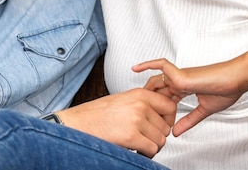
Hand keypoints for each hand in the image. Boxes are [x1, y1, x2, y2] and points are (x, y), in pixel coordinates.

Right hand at [57, 88, 176, 157]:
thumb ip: (142, 104)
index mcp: (139, 94)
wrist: (78, 123)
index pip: (170, 106)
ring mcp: (136, 120)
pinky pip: (152, 149)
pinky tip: (136, 150)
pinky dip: (146, 154)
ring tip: (140, 145)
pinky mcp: (131, 136)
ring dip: (152, 146)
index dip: (169, 119)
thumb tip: (160, 115)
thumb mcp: (123, 100)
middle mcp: (140, 105)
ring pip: (160, 139)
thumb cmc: (97, 114)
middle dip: (158, 136)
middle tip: (146, 139)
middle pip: (166, 126)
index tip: (162, 124)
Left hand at [133, 58, 245, 136]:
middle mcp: (180, 80)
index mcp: (186, 87)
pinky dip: (149, 64)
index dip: (157, 106)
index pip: (165, 95)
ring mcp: (180, 76)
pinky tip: (136, 68)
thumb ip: (189, 120)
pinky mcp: (182, 75)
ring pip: (156, 79)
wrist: (237, 79)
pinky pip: (161, 66)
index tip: (150, 117)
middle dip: (148, 100)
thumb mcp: (204, 110)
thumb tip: (176, 133)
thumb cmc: (226, 90)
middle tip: (139, 112)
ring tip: (135, 100)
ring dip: (147, 91)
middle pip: (157, 88)